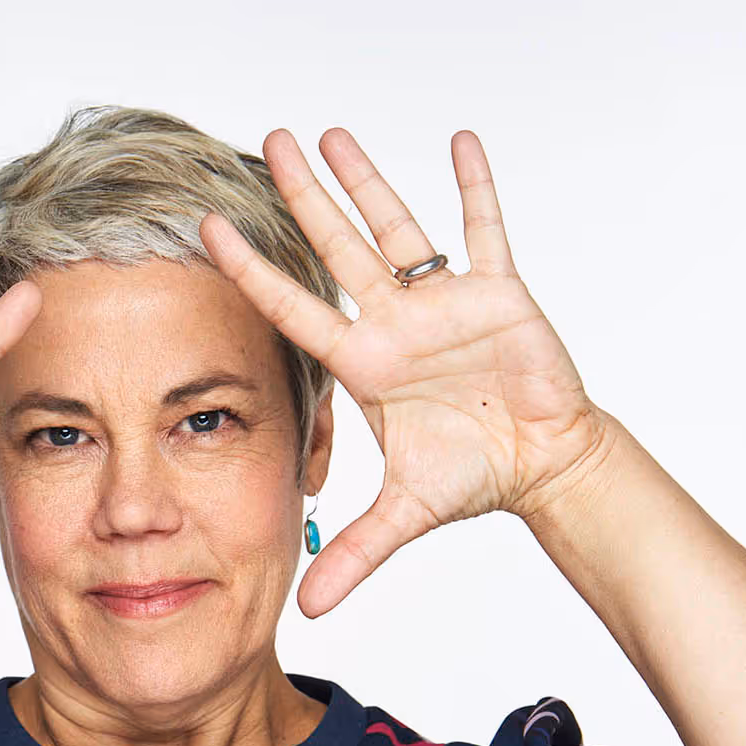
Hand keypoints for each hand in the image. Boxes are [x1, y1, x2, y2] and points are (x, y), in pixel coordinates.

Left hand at [200, 128, 611, 617]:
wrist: (539, 464)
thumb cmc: (471, 474)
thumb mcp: (404, 512)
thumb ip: (354, 554)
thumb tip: (306, 611)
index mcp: (364, 362)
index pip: (294, 307)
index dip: (252, 271)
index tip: (207, 230)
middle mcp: (394, 321)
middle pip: (337, 249)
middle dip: (303, 199)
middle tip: (268, 141)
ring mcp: (443, 301)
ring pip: (399, 228)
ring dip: (369, 181)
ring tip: (332, 135)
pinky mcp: (500, 293)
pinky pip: (486, 230)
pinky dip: (476, 188)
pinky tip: (461, 141)